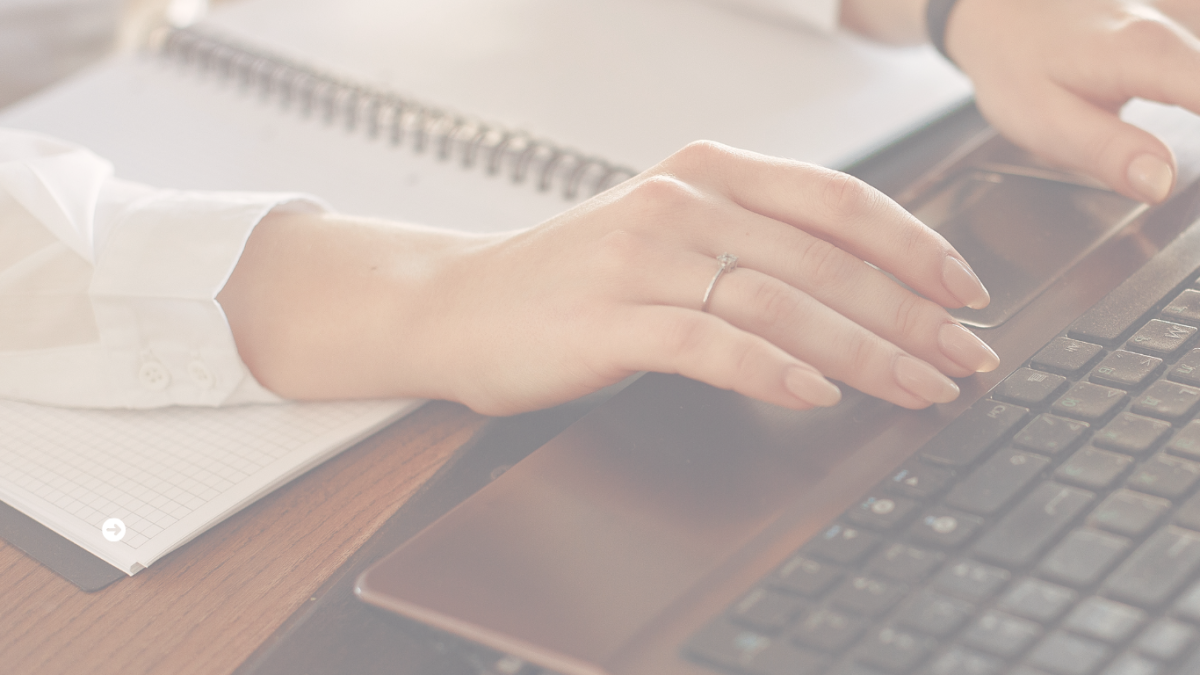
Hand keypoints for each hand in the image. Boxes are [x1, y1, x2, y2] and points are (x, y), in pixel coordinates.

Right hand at [220, 142, 996, 415]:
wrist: (457, 304)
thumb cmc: (569, 278)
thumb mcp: (667, 234)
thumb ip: (751, 241)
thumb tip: (860, 285)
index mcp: (705, 172)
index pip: (836, 199)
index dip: (915, 245)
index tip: (967, 291)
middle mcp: (682, 202)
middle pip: (826, 258)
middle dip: (913, 314)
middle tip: (966, 357)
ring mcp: (645, 257)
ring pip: (785, 302)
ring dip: (867, 351)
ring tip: (920, 387)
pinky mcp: (613, 318)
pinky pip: (713, 344)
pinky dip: (775, 371)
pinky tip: (818, 396)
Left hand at [945, 0, 1199, 202]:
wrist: (1001, 9)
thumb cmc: (1016, 61)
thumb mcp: (1044, 120)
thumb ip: (1107, 152)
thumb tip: (1161, 185)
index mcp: (1146, 55)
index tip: (1197, 181)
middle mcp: (1180, 21)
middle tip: (1182, 162)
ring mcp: (1188, 11)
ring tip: (1189, 136)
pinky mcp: (1189, 14)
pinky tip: (1191, 98)